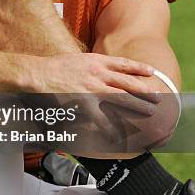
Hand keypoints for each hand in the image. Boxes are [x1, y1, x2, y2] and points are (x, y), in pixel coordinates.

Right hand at [27, 52, 159, 151]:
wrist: (38, 73)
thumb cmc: (53, 67)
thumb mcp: (76, 59)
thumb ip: (90, 65)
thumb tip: (100, 68)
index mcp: (96, 61)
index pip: (123, 64)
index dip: (138, 67)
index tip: (151, 71)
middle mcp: (98, 74)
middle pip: (128, 83)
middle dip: (144, 91)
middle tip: (157, 98)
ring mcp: (93, 89)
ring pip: (122, 99)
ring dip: (138, 106)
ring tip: (150, 113)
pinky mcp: (85, 104)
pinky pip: (103, 119)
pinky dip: (112, 128)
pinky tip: (121, 134)